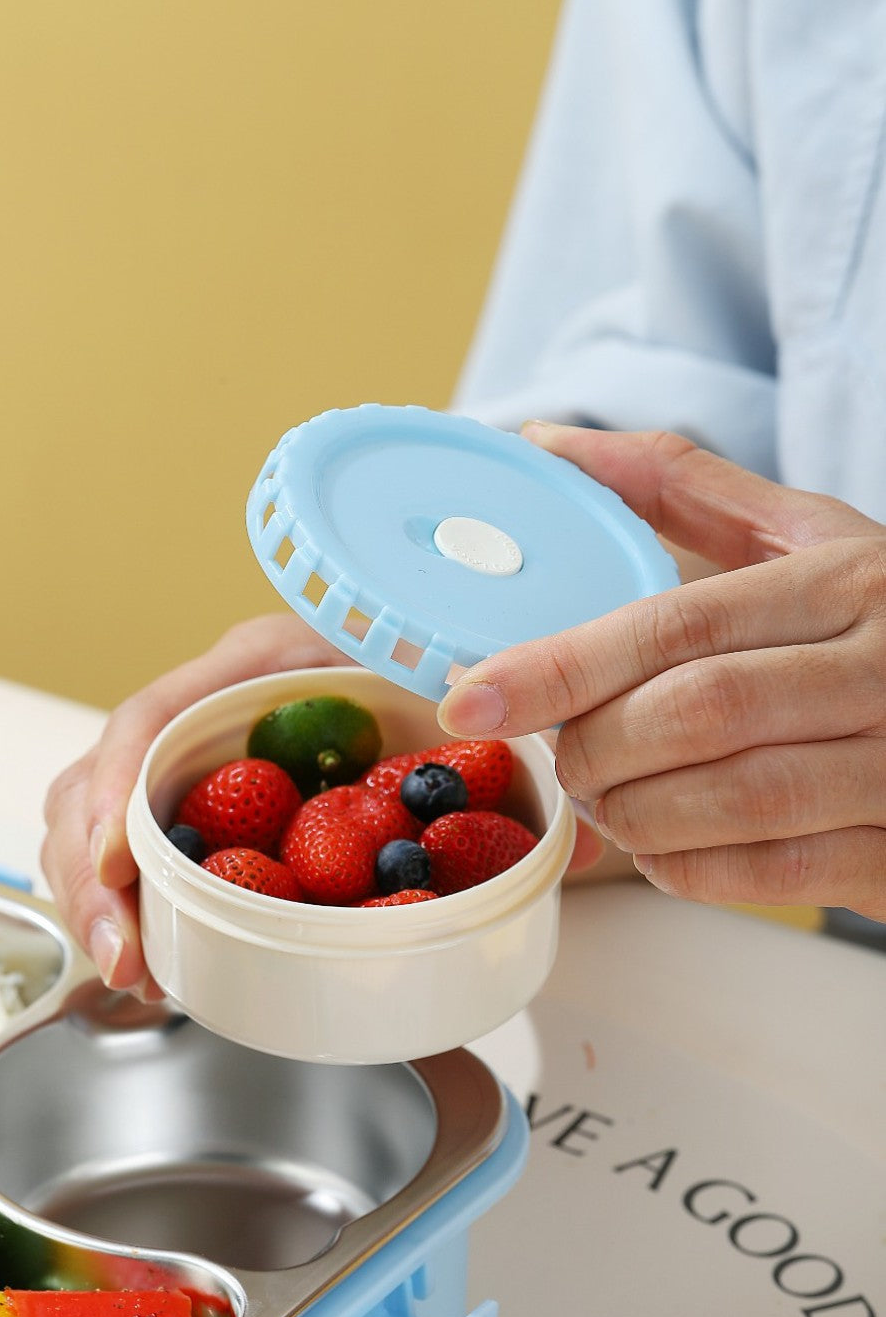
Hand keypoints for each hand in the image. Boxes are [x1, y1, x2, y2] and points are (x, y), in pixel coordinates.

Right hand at [41, 604, 604, 992]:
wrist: (421, 660)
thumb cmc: (427, 664)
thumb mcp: (447, 689)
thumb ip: (493, 753)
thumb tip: (565, 848)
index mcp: (257, 665)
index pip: (153, 715)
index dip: (118, 793)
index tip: (118, 867)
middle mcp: (210, 707)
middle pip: (100, 778)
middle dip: (93, 874)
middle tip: (123, 957)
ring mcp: (197, 759)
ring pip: (99, 819)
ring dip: (98, 899)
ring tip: (131, 972)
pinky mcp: (199, 804)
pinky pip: (132, 849)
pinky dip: (126, 904)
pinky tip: (146, 958)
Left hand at [438, 426, 885, 919]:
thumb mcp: (808, 534)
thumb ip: (680, 486)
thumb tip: (547, 442)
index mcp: (848, 581)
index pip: (677, 625)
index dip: (561, 665)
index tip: (472, 696)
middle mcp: (884, 668)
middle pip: (695, 716)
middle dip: (593, 747)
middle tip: (560, 752)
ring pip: (731, 803)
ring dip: (632, 812)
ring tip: (605, 795)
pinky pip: (771, 875)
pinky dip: (687, 867)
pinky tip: (661, 843)